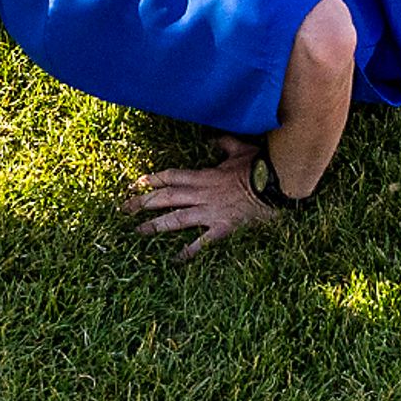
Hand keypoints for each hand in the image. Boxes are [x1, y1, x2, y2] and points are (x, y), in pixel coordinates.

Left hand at [124, 140, 280, 257]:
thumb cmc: (259, 166)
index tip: (136, 184)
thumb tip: (213, 140)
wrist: (276, 184)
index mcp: (204, 175)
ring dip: (156, 225)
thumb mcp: (240, 149)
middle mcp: (202, 194)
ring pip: (177, 219)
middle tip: (125, 209)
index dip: (152, 179)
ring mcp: (211, 212)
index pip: (171, 176)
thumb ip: (223, 144)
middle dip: (144, 202)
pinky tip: (174, 260)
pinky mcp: (223, 228)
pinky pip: (202, 242)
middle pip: (166, 197)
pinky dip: (188, 252)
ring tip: (139, 232)